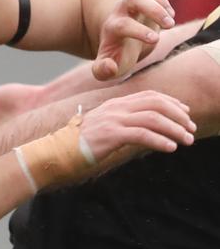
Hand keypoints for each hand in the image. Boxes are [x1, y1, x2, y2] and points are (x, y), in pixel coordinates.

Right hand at [80, 90, 195, 162]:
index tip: (186, 114)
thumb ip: (121, 124)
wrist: (58, 152)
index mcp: (115, 104)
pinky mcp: (111, 135)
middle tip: (191, 129)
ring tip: (187, 140)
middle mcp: (116, 108)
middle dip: (178, 116)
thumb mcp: (104, 129)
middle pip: (156, 104)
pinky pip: (142, 135)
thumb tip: (142, 131)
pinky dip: (160, 141)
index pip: (150, 96)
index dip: (172, 103)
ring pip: (153, 119)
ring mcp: (113, 120)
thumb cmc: (80, 145)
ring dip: (174, 130)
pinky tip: (170, 148)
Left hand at [92, 0, 175, 81]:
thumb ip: (103, 71)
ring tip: (170, 16)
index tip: (154, 40)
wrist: (120, 42)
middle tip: (170, 25)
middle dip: (155, 9)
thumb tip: (109, 66)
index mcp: (112, 29)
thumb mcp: (106, 70)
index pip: (123, 24)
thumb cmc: (116, 58)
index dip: (139, 31)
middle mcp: (120, 11)